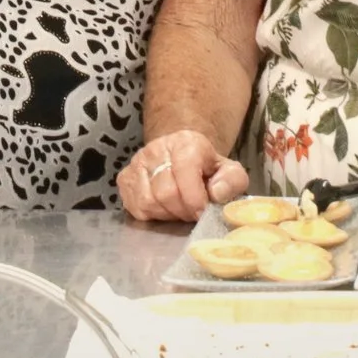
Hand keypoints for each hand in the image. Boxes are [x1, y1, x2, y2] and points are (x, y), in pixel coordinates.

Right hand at [120, 128, 246, 222]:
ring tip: (179, 210)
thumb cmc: (206, 169)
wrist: (180, 157)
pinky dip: (152, 215)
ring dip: (168, 215)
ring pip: (149, 202)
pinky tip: (164, 209)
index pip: (185, 170)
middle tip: (193, 213)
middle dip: (183, 210)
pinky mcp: (124, 179)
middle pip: (166, 192)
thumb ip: (232, 181)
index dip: (195, 198)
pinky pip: (136, 207)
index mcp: (185, 142)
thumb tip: (216, 193)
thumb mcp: (229, 171)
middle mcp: (156, 149)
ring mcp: (137, 163)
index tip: (203, 211)